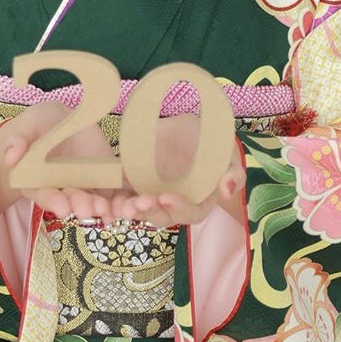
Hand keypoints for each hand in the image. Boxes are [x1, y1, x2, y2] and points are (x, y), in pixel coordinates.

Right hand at [0, 101, 128, 216]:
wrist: (54, 124)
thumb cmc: (34, 127)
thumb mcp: (25, 130)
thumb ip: (18, 143)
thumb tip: (10, 156)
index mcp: (38, 182)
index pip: (44, 194)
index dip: (53, 200)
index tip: (61, 206)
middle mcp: (61, 189)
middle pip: (71, 201)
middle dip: (81, 205)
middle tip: (90, 210)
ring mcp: (83, 184)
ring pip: (93, 200)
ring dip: (102, 207)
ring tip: (110, 211)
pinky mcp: (101, 176)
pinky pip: (112, 190)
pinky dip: (121, 199)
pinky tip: (129, 206)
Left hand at [111, 114, 244, 226]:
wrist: (188, 125)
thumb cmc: (214, 142)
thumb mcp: (228, 153)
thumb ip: (233, 172)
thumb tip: (227, 191)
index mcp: (199, 201)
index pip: (191, 213)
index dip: (179, 209)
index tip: (166, 198)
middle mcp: (174, 202)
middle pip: (162, 216)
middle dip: (150, 212)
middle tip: (138, 204)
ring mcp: (153, 192)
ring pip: (140, 208)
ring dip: (130, 209)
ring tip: (122, 205)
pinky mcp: (134, 181)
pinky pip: (123, 191)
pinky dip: (115, 195)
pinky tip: (107, 194)